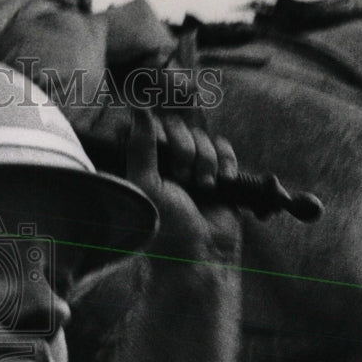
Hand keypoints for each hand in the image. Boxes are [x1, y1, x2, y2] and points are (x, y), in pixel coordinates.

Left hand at [132, 111, 241, 263]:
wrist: (201, 252)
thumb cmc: (165, 225)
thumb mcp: (145, 183)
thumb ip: (140, 145)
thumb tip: (137, 108)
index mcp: (144, 161)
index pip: (152, 124)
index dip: (161, 130)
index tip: (163, 147)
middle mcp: (167, 160)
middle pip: (180, 126)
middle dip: (185, 149)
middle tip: (183, 177)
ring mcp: (193, 164)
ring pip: (203, 136)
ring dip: (205, 160)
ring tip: (202, 187)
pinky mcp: (219, 171)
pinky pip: (224, 147)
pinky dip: (225, 162)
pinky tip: (221, 181)